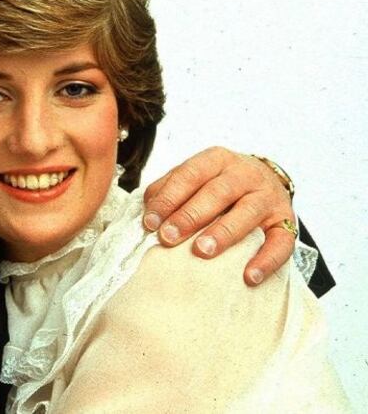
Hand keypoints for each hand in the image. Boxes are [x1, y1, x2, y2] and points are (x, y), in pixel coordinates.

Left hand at [143, 147, 295, 285]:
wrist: (266, 181)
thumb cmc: (218, 184)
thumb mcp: (195, 177)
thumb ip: (170, 189)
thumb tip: (148, 212)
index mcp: (217, 159)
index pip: (189, 175)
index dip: (168, 198)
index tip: (150, 222)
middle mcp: (245, 174)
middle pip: (217, 192)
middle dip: (190, 216)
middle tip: (168, 238)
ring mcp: (268, 197)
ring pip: (248, 213)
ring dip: (223, 233)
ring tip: (202, 252)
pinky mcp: (287, 221)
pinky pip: (281, 242)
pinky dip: (266, 260)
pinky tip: (249, 276)